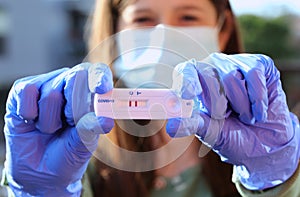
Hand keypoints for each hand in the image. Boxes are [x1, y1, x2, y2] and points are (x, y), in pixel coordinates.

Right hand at [3, 63, 113, 195]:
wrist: (40, 171)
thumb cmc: (67, 153)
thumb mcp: (83, 144)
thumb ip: (92, 129)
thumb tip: (106, 120)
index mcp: (91, 92)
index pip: (98, 73)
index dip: (99, 77)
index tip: (100, 89)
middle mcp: (70, 83)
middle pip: (75, 79)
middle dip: (73, 109)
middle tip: (69, 124)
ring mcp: (47, 84)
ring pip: (51, 94)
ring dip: (50, 121)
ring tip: (50, 129)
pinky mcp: (24, 90)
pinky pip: (27, 92)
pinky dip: (29, 114)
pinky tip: (32, 121)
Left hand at [167, 53, 299, 189]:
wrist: (265, 144)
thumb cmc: (233, 135)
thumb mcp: (210, 132)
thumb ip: (192, 125)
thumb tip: (171, 125)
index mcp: (196, 84)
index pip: (185, 71)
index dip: (186, 80)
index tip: (189, 95)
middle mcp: (213, 69)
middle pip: (209, 74)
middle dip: (218, 104)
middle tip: (226, 117)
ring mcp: (236, 64)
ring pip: (232, 76)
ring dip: (241, 105)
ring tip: (245, 117)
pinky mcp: (259, 65)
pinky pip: (254, 74)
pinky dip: (257, 99)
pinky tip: (259, 111)